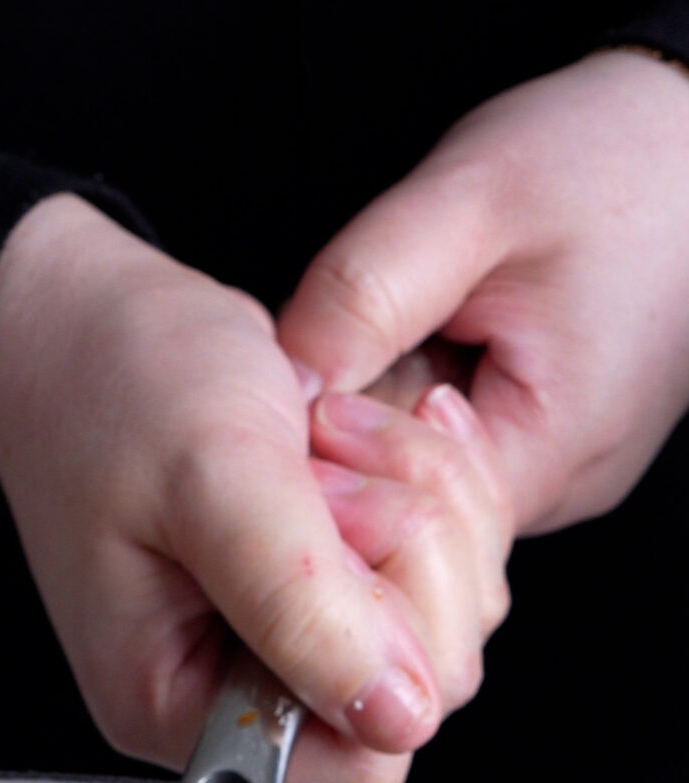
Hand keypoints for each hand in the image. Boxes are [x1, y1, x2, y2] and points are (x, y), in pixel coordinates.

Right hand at [0, 194, 509, 782]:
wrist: (84, 314)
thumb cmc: (113, 385)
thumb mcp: (213, 479)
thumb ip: (301, 606)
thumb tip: (397, 718)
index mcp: (186, 711)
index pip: (362, 756)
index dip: (387, 640)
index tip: (330, 525)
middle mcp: (246, 697)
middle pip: (427, 685)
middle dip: (409, 551)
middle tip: (323, 463)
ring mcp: (295, 642)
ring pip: (452, 617)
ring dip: (422, 500)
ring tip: (326, 435)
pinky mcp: (333, 588)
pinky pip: (448, 564)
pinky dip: (430, 481)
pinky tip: (361, 431)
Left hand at [279, 50, 688, 536]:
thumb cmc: (610, 154)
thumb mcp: (472, 200)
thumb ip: (367, 290)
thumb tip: (282, 379)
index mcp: (547, 450)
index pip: (397, 518)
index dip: (330, 457)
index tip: (299, 384)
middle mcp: (559, 489)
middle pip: (408, 516)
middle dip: (353, 437)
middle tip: (342, 346)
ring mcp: (559, 477)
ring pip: (427, 487)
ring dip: (387, 416)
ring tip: (409, 330)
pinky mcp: (551, 450)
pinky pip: (459, 456)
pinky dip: (422, 404)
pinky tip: (436, 343)